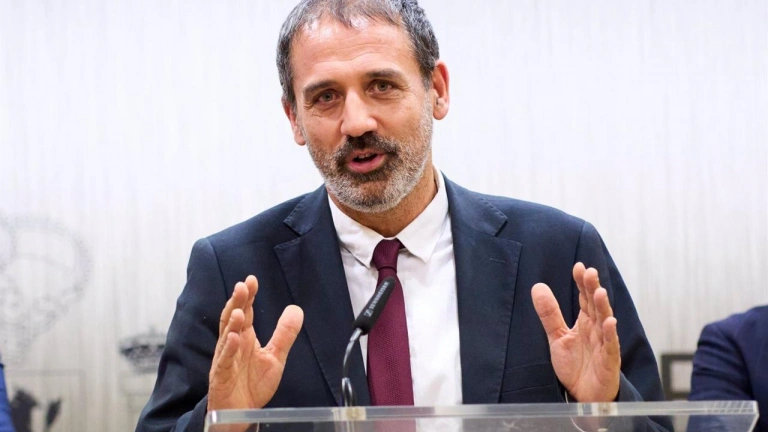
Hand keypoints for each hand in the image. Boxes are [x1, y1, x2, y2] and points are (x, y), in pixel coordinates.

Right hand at [208, 275, 303, 410]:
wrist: (242, 412)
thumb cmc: (253, 384)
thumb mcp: (275, 356)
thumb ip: (284, 334)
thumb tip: (296, 309)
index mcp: (245, 338)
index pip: (246, 311)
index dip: (248, 296)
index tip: (252, 280)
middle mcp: (233, 344)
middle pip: (233, 318)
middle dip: (237, 302)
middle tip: (242, 287)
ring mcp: (226, 359)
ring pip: (226, 337)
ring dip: (232, 323)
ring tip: (240, 310)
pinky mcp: (221, 376)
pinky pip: (224, 361)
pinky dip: (228, 349)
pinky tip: (234, 338)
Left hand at [531, 263, 620, 401]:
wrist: (583, 395)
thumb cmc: (575, 366)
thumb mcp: (557, 337)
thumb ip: (549, 314)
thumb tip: (537, 286)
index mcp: (585, 322)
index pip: (584, 298)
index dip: (582, 283)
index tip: (578, 266)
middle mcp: (596, 330)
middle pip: (595, 305)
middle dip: (593, 288)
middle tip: (589, 272)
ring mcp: (604, 344)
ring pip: (605, 322)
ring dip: (603, 307)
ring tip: (599, 292)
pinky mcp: (609, 361)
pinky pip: (610, 345)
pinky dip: (610, 334)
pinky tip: (609, 322)